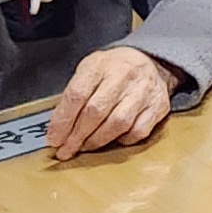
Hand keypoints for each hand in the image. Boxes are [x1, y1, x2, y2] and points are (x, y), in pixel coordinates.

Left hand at [43, 44, 175, 162]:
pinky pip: (138, 131)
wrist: (150, 62)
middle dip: (77, 136)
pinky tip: (112, 140)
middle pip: (96, 112)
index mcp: (100, 64)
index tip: (54, 138)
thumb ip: (74, 94)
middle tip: (65, 150)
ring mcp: (143, 91)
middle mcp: (123, 75)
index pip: (77, 94)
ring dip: (97, 141)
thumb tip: (58, 127)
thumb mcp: (89, 70)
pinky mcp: (158, 106)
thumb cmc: (113, 70)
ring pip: (117, 124)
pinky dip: (122, 140)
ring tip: (84, 147)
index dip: (62, 120)